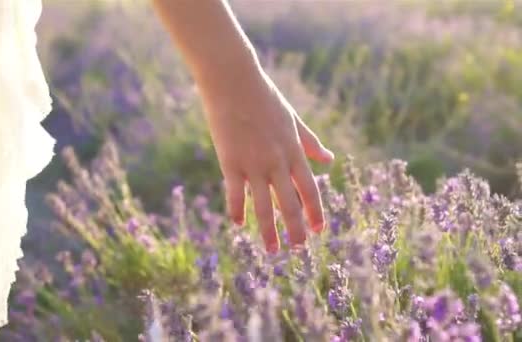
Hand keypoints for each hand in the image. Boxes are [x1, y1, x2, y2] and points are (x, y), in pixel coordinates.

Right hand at [196, 67, 333, 252]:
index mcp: (294, 150)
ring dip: (269, 231)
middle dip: (296, 229)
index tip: (319, 230)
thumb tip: (329, 160)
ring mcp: (253, 163)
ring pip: (263, 206)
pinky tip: (238, 225)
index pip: (310, 189)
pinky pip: (235, 193)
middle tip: (299, 250)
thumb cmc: (264, 98)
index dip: (316, 211)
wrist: (233, 82)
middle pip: (289, 203)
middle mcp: (277, 161)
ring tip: (272, 251)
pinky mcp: (230, 162)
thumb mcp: (293, 119)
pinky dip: (237, 210)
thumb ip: (311, 142)